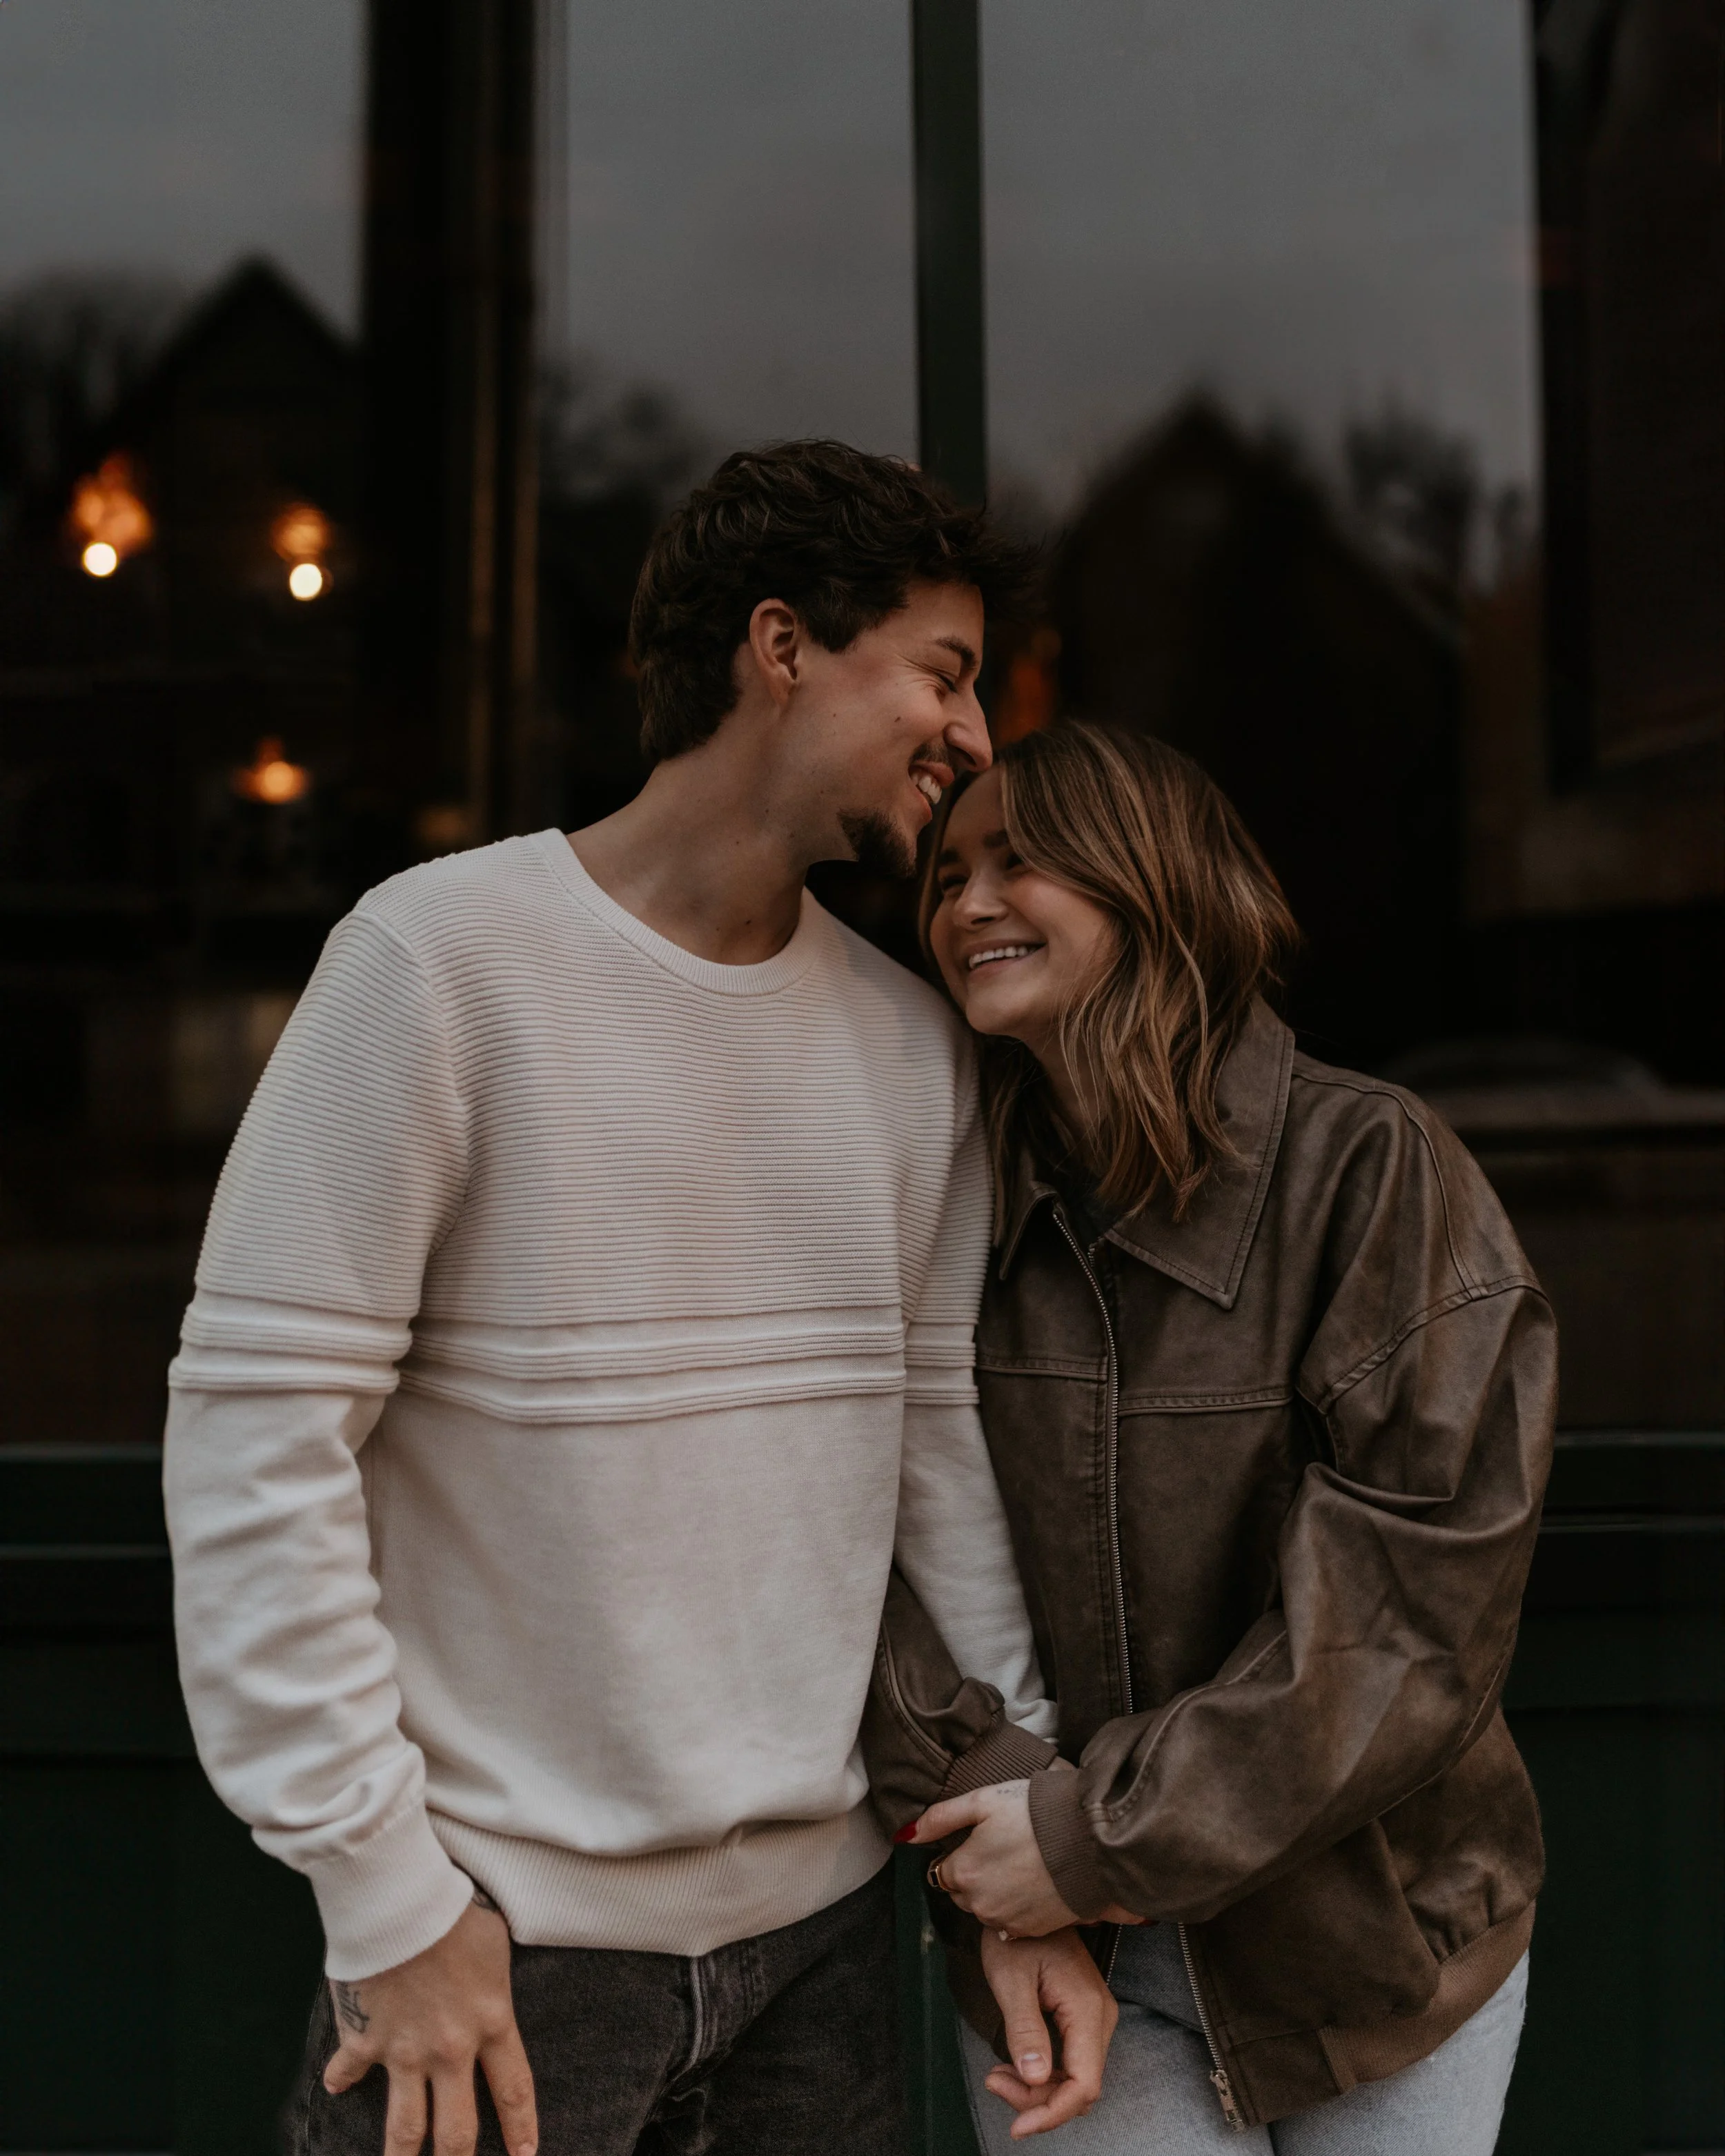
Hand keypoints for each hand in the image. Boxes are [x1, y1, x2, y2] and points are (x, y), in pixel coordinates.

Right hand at [323, 1900, 536, 2155]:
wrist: (399, 1901)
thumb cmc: (454, 1912)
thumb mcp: (495, 1944)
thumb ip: (493, 1980)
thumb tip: (490, 1988)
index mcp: (491, 2023)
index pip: (514, 2089)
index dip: (521, 2127)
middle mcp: (450, 2050)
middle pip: (458, 2131)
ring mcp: (404, 2051)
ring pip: (404, 2128)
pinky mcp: (364, 2040)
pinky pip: (348, 2070)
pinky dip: (340, 2080)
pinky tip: (336, 2088)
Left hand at [903, 1780, 1143, 1937]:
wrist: (1090, 1840)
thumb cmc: (1037, 1814)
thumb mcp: (982, 1801)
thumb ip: (940, 1818)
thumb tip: (906, 1834)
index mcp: (963, 1873)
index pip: (943, 1871)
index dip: (962, 1852)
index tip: (983, 1838)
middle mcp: (980, 1904)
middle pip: (963, 1892)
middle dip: (976, 1874)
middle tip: (1005, 1847)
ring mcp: (1007, 1921)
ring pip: (987, 1908)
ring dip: (996, 1892)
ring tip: (1023, 1863)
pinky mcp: (1032, 1930)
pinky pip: (1012, 1921)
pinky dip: (1018, 1906)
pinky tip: (1035, 1882)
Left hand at [976, 1927, 1117, 2138]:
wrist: (1021, 1901)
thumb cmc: (1014, 1935)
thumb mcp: (1010, 1980)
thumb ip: (1025, 2030)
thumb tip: (1037, 2080)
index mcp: (1087, 2009)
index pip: (1085, 2084)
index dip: (1053, 2113)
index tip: (1018, 2126)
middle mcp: (1100, 2017)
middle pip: (1081, 2086)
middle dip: (1039, 2102)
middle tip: (995, 2083)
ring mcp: (1094, 2018)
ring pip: (1075, 2078)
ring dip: (1038, 2091)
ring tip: (997, 2076)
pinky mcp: (1083, 2018)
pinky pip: (1070, 2062)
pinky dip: (1043, 2074)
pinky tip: (1014, 2068)